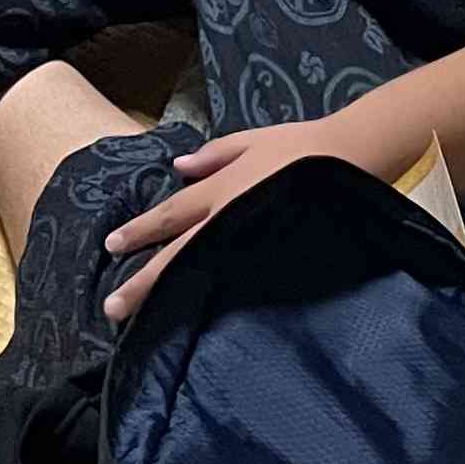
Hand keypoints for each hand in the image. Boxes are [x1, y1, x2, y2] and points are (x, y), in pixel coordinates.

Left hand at [99, 116, 406, 321]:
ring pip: (202, 273)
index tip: (110, 246)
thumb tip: (177, 168)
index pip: (172, 214)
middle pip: (178, 254)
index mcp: (222, 189)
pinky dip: (216, 302)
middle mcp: (229, 219)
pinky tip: (199, 323)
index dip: (140, 231)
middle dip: (144, 281)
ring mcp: (251, 246)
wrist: (354, 162)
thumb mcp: (252, 140)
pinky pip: (238, 285)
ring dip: (172, 296)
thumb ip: (214, 156)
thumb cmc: (302, 147)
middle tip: (112, 307)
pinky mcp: (276, 266)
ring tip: (145, 321)